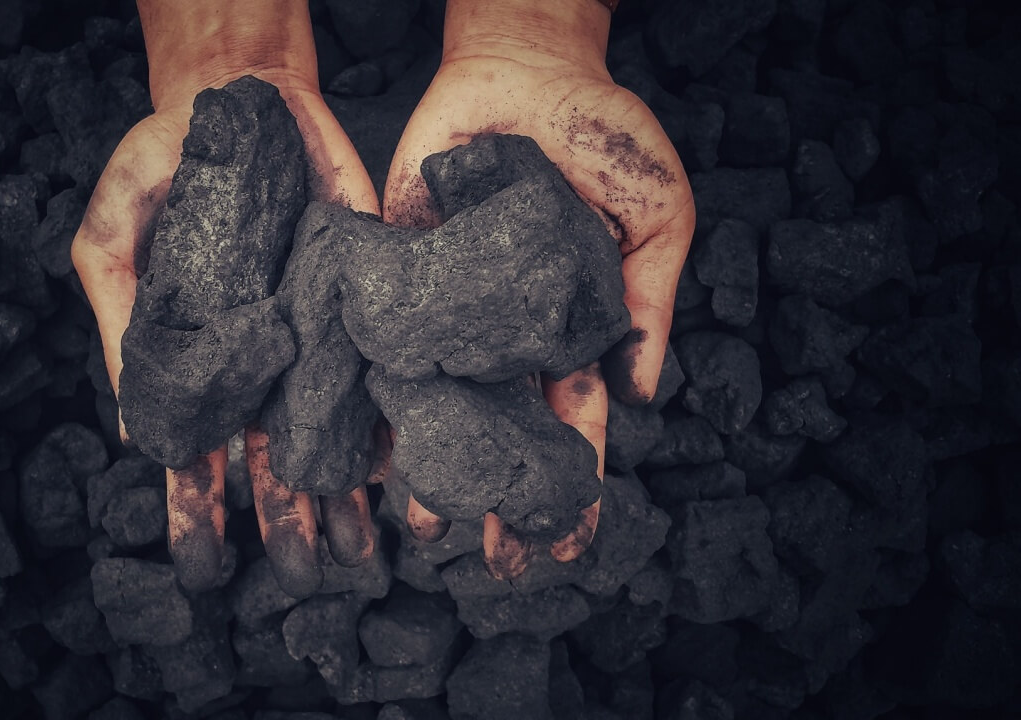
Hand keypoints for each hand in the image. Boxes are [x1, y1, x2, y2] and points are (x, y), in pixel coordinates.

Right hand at [71, 0, 380, 594]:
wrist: (239, 97)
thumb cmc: (159, 167)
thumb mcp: (113, 239)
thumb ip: (121, 329)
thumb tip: (127, 432)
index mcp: (199, 358)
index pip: (196, 448)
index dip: (197, 508)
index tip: (203, 568)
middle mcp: (262, 360)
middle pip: (273, 457)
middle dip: (285, 519)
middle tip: (302, 576)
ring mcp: (317, 334)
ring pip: (332, 430)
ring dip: (343, 495)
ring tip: (357, 553)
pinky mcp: (365, 298)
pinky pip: (383, 368)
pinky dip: (394, 419)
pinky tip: (405, 472)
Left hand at [383, 0, 694, 578]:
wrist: (530, 67)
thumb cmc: (607, 133)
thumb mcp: (657, 215)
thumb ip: (649, 301)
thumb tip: (646, 394)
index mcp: (563, 327)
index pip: (571, 418)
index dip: (571, 480)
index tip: (570, 543)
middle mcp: (501, 329)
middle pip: (497, 428)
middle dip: (498, 494)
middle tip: (491, 563)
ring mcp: (446, 303)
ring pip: (435, 399)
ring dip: (431, 466)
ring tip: (420, 532)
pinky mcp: (397, 267)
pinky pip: (379, 336)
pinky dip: (371, 390)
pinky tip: (364, 448)